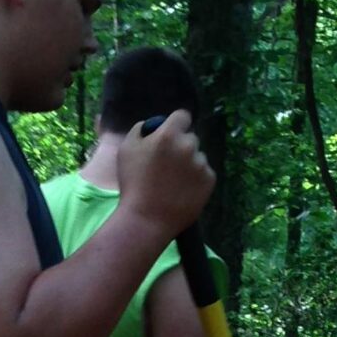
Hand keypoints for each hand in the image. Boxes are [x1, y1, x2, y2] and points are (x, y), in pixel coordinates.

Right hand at [117, 109, 214, 237]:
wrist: (146, 220)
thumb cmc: (133, 184)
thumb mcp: (126, 150)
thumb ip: (140, 130)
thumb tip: (153, 125)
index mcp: (168, 135)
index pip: (182, 116)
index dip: (176, 124)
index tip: (171, 133)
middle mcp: (188, 146)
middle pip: (190, 138)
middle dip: (180, 146)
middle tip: (167, 165)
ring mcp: (201, 164)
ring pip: (198, 157)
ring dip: (189, 164)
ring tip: (173, 182)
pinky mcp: (209, 181)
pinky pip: (205, 173)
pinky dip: (196, 179)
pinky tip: (182, 191)